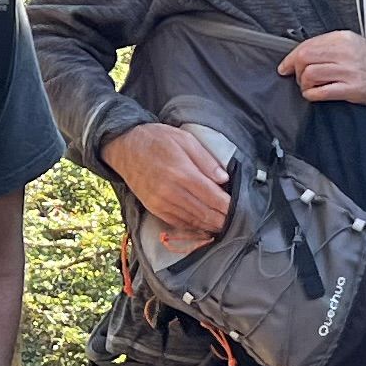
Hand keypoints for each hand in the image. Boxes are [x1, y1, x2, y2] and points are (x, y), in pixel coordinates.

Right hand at [102, 118, 234, 242]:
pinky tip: (204, 226)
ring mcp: (161, 203)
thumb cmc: (157, 139)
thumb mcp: (185, 139)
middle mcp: (171, 192)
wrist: (124, 147)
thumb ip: (206, 160)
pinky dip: (194, 227)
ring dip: (211, 226)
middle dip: (223, 219)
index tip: (240, 209)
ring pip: (193, 221)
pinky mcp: (154, 208)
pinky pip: (178, 223)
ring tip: (224, 225)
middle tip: (237, 221)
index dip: (229, 206)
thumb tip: (224, 179)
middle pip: (205, 213)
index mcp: (182, 173)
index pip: (213, 197)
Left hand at [279, 30, 365, 105]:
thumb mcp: (353, 43)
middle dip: (295, 70)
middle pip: (305, 59)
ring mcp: (348, 71)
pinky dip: (311, 95)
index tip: (285, 66)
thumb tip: (304, 54)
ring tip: (308, 87)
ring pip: (309, 75)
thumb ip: (330, 46)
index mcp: (342, 38)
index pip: (307, 45)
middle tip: (297, 77)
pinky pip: (321, 92)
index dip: (291, 58)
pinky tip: (314, 95)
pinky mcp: (352, 89)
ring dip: (303, 84)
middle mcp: (344, 52)